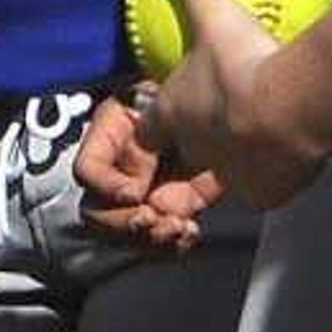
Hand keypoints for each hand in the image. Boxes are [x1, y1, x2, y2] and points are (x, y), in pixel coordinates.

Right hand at [71, 88, 219, 252]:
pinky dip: (174, 241)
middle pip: (100, 212)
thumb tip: (134, 189)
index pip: (87, 171)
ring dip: (150, 237)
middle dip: (125, 222)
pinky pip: (163, 236)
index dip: (107, 186)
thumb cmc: (198, 90)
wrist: (244, 100)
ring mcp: (151, 190)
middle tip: (150, 220)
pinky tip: (188, 232)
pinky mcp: (179, 205)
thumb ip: (139, 147)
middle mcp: (124, 166)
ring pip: (130, 231)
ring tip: (175, 228)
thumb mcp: (159, 108)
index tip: (133, 194)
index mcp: (111, 135)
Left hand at [145, 0, 331, 210]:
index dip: (151, 127)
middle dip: (191, 155)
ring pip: (225, 179)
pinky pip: (269, 185)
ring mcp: (231, 176)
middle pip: (184, 160)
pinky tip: (296, 157)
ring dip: (235, 167)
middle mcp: (197, 150)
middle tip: (212, 137)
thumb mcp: (214, 8)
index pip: (149, 130)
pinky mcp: (266, 193)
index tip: (161, 120)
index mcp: (176, 114)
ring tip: (253, 157)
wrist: (290, 112)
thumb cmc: (244, 62)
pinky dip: (278, 174)